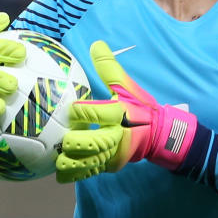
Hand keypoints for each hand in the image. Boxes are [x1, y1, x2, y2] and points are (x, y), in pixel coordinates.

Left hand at [55, 40, 198, 182]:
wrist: (159, 135)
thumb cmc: (140, 108)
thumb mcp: (127, 86)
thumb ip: (109, 67)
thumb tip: (96, 44)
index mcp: (120, 114)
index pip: (99, 112)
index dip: (83, 111)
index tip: (72, 109)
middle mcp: (117, 136)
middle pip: (93, 143)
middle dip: (75, 142)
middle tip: (64, 138)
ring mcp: (113, 154)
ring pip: (89, 162)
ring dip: (71, 162)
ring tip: (58, 158)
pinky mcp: (110, 166)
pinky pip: (89, 172)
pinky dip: (74, 173)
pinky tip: (61, 172)